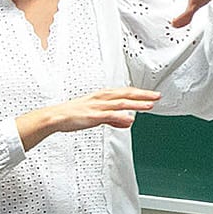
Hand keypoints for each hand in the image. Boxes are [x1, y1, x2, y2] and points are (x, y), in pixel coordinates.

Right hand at [14, 86, 158, 149]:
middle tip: (157, 96)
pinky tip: (129, 118)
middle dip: (143, 95)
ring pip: (120, 103)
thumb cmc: (74, 115)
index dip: (139, 93)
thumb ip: (114, 119)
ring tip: (149, 105)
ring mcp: (97, 107)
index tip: (152, 95)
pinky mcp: (92, 116)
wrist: (56, 117)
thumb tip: (128, 121)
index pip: (125, 92)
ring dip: (136, 103)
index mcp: (102, 96)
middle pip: (126, 94)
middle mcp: (101, 98)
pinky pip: (108, 115)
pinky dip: (120, 116)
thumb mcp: (97, 115)